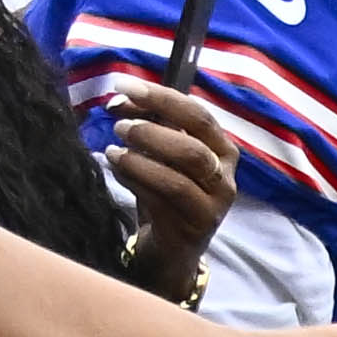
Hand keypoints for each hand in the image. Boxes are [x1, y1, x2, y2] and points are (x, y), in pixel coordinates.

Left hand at [98, 74, 241, 293]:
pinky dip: (135, 180)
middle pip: (192, 144)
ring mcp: (213, 205)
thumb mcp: (161, 155)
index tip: (123, 86)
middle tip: (118, 125)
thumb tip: (121, 98)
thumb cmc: (165, 195)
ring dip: (141, 157)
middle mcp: (224, 177)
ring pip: (180, 173)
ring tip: (112, 150)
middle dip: (151, 129)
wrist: (170, 251)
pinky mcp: (194, 228)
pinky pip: (163, 197)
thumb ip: (148, 123)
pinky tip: (116, 170)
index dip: (160, 97)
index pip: (196, 114)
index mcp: (222, 150)